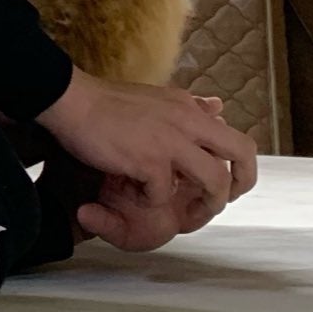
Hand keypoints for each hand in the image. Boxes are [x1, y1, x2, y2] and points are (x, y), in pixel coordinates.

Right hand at [36, 70, 257, 243]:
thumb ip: (187, 106)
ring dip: (205, 204)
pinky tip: (132, 194)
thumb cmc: (104, 101)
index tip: (227, 183)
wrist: (70, 100)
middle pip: (242, 153)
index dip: (240, 166)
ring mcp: (171, 142)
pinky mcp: (149, 161)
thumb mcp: (156, 97)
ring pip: (215, 181)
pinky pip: (164, 194)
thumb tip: (218, 106)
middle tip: (221, 202)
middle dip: (241, 183)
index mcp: (189, 109)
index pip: (235, 137)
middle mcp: (188, 122)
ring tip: (184, 213)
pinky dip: (150, 201)